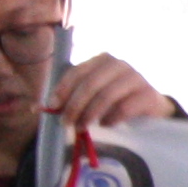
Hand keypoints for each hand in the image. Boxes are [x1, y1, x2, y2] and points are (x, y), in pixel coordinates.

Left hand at [44, 56, 175, 134]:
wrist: (151, 107)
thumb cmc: (115, 99)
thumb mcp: (91, 94)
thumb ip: (68, 97)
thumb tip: (36, 107)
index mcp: (102, 59)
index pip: (78, 71)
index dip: (64, 88)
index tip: (53, 105)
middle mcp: (119, 64)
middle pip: (91, 84)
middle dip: (75, 105)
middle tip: (67, 123)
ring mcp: (136, 78)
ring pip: (107, 96)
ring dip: (90, 114)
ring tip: (83, 127)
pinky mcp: (148, 94)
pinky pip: (125, 108)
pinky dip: (111, 119)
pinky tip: (106, 124)